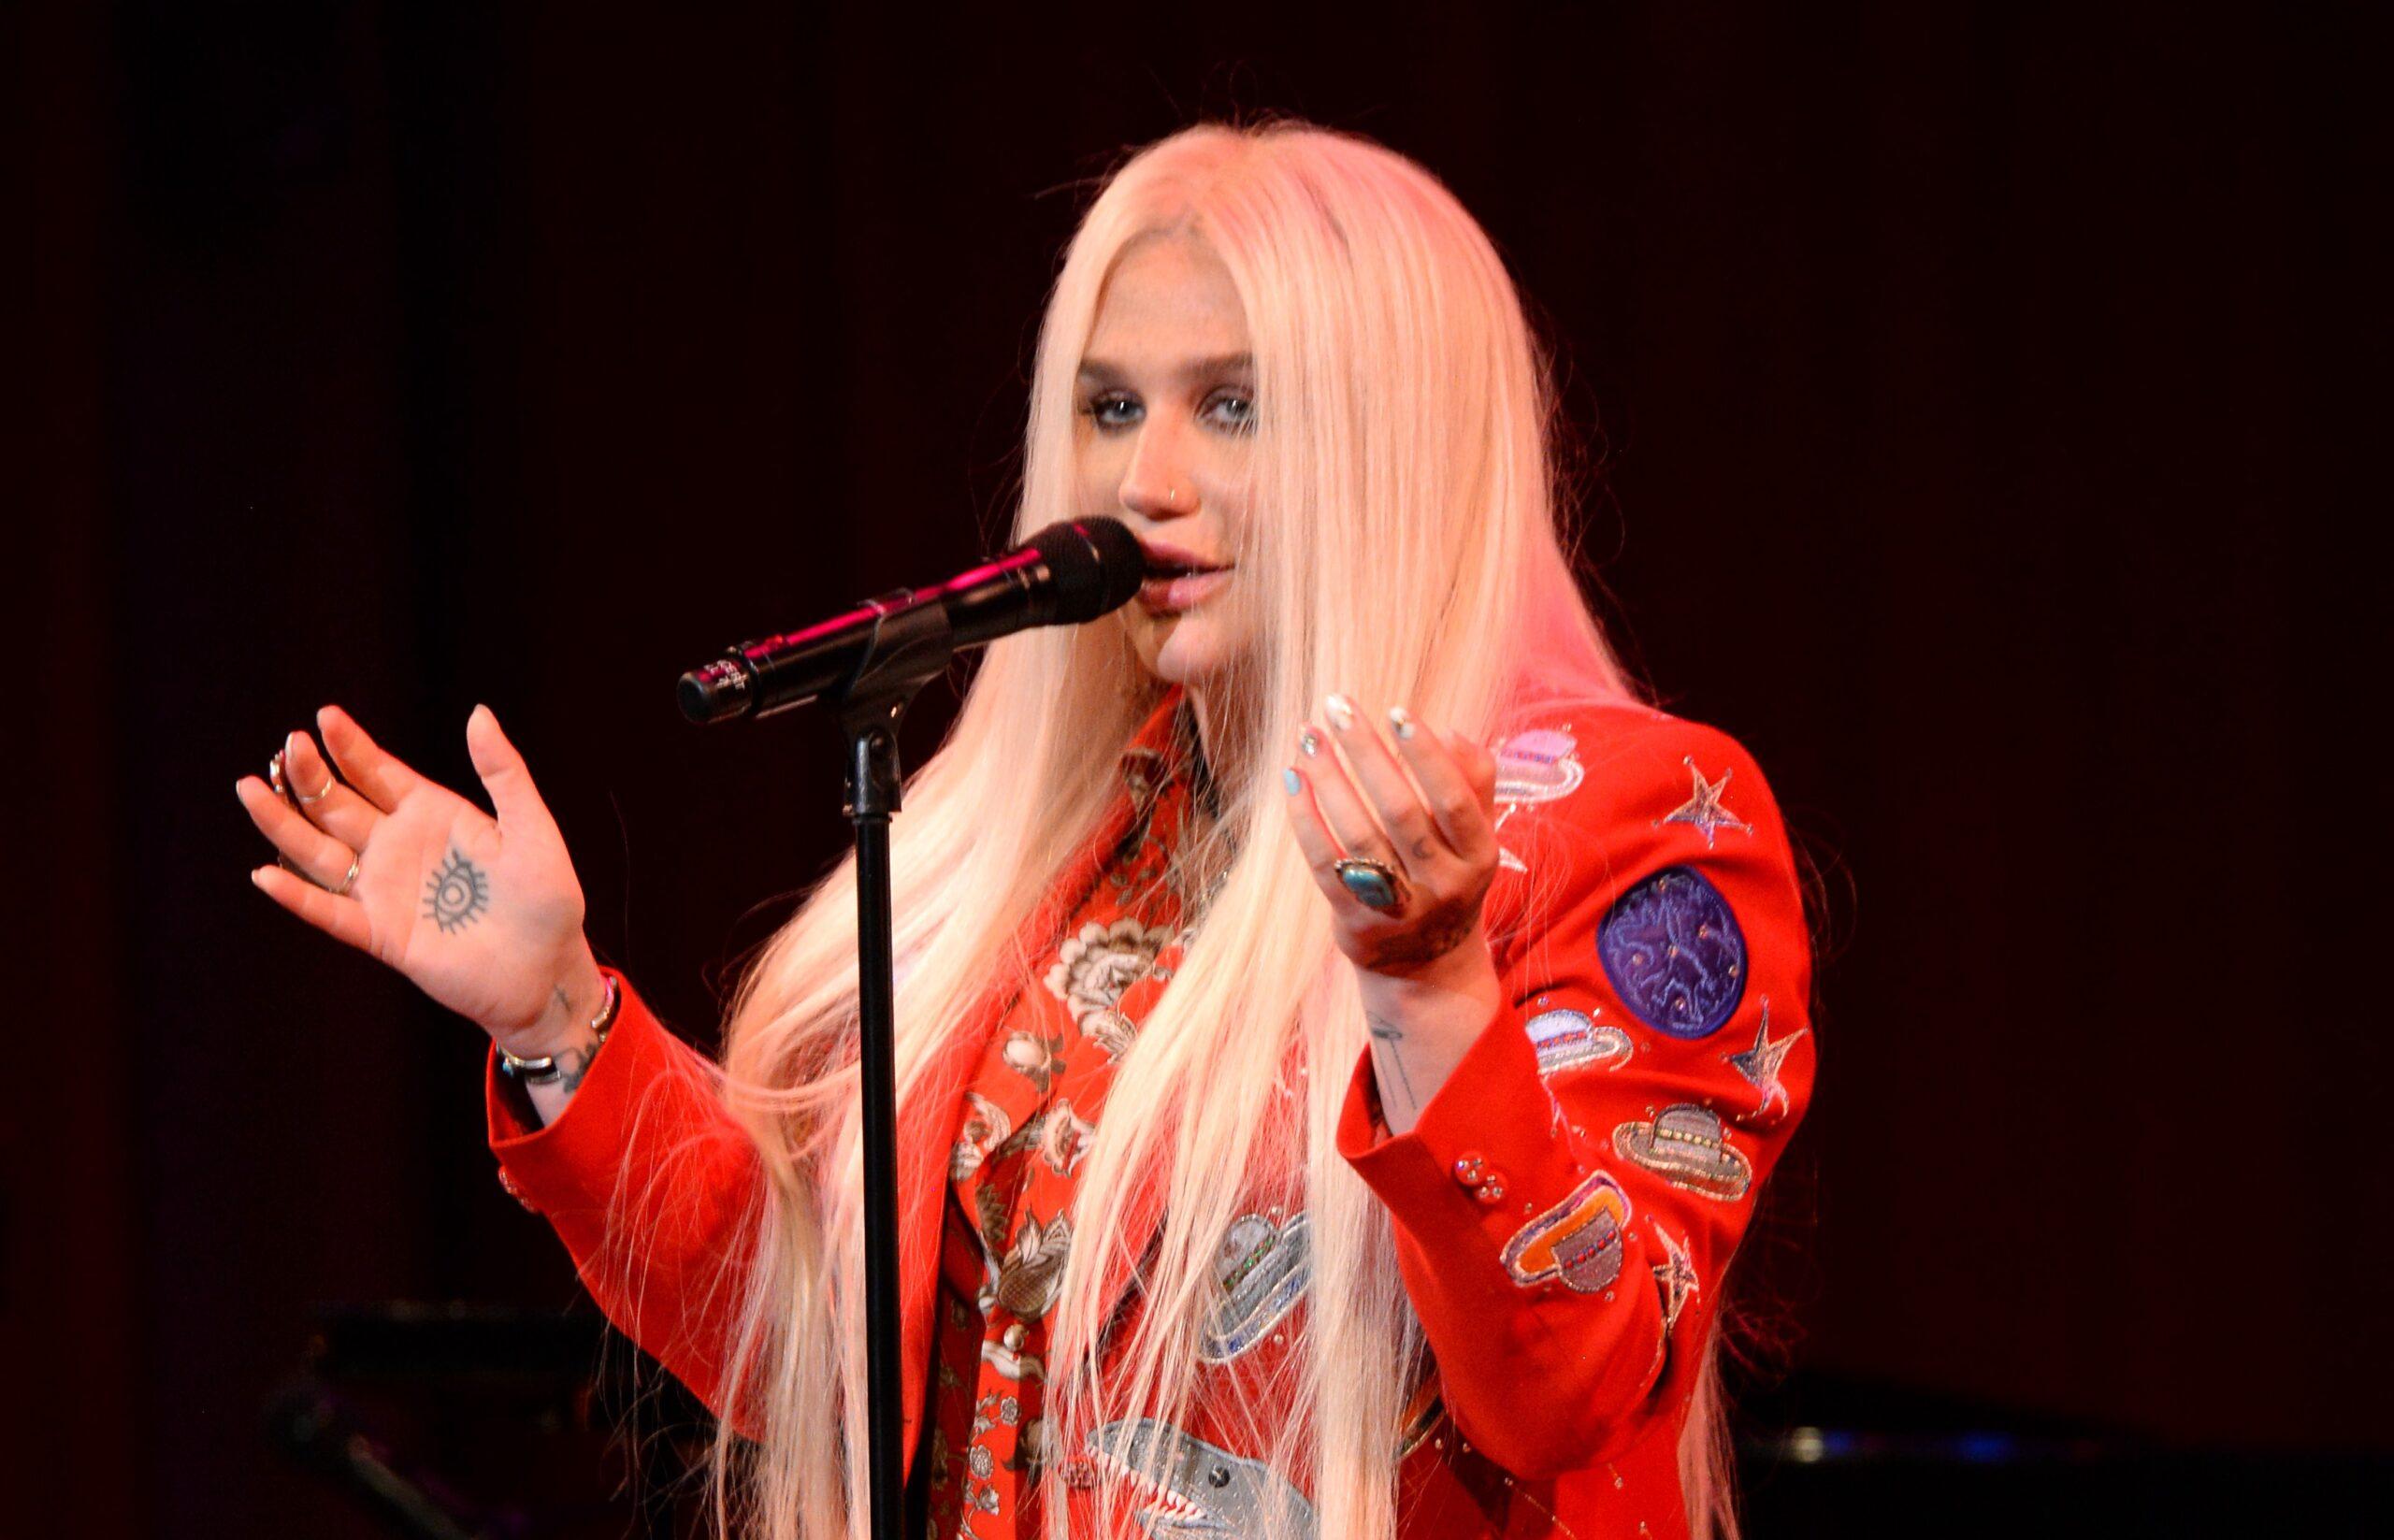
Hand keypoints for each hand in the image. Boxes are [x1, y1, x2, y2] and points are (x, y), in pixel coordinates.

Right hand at [235, 704, 602, 1055]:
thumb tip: (478, 713)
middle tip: (288, 747)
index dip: (350, 746)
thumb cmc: (547, 898)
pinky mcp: (380, 934)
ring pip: (319, 852)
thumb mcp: (532, 828)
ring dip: (284, 824)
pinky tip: (264, 875)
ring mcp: (385, 890)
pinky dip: (297, 896)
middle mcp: (399, 846)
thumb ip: (504, 773)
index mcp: (432, 814)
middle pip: (339, 804)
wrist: (548, 970)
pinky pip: (329, 912)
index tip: (324, 718)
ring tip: (251, 790)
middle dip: (311, 776)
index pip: (378, 772)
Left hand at [1282, 693, 1502, 985]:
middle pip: (1400, 810)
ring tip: (1308, 737)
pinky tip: (1294, 780)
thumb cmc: (1447, 874)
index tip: (1396, 710)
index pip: (1453, 798)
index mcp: (1479, 855)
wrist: (1426, 964)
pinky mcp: (1356, 923)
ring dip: (1329, 779)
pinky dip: (1306, 820)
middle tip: (1338, 705)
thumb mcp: (1475, 834)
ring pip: (1358, 835)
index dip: (1426, 754)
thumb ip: (1475, 780)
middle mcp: (1444, 885)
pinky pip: (1325, 865)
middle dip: (1366, 752)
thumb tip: (1450, 730)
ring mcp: (1399, 908)